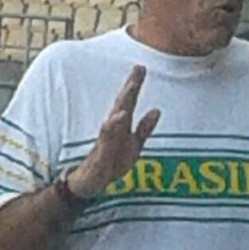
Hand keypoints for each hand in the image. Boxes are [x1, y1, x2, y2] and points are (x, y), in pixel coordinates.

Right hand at [68, 65, 160, 198]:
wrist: (91, 182)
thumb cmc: (112, 162)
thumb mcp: (134, 146)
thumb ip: (144, 129)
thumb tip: (157, 110)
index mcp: (122, 126)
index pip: (129, 102)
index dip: (135, 85)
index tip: (141, 66)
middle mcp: (113, 129)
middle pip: (122, 104)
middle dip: (131, 87)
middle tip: (138, 69)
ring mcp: (106, 140)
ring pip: (115, 117)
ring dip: (123, 102)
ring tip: (132, 87)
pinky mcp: (100, 153)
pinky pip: (106, 138)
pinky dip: (112, 127)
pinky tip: (118, 117)